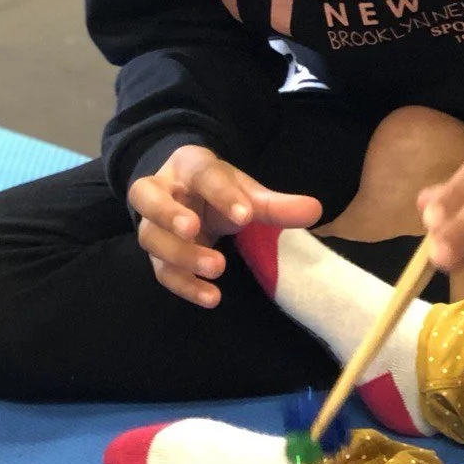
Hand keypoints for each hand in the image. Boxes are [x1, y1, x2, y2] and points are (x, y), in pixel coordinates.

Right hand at [128, 144, 322, 307]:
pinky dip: (184, 285)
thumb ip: (275, 204)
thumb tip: (315, 210)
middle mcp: (160, 191)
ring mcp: (152, 224)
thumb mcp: (246, 191)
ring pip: (151, 238)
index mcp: (188, 167)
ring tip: (216, 267)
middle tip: (195, 230)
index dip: (221, 195)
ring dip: (180, 254)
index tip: (246, 215)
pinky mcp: (156, 254)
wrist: (189, 198)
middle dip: (169, 214)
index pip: (202, 175)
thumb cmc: (219, 192)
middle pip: (148, 199)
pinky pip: (161, 271)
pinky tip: (211, 296)